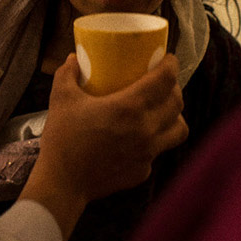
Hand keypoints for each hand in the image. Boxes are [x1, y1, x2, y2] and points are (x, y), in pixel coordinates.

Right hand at [19, 53, 187, 240]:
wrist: (62, 182)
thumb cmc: (62, 138)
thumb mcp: (61, 98)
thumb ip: (68, 73)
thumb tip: (74, 58)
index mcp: (129, 107)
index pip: (165, 80)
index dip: (171, 65)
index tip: (167, 59)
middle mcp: (146, 130)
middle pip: (177, 103)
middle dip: (174, 88)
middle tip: (161, 81)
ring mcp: (148, 153)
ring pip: (179, 129)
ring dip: (174, 116)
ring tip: (161, 110)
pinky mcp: (143, 170)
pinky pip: (159, 150)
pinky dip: (155, 140)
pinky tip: (139, 137)